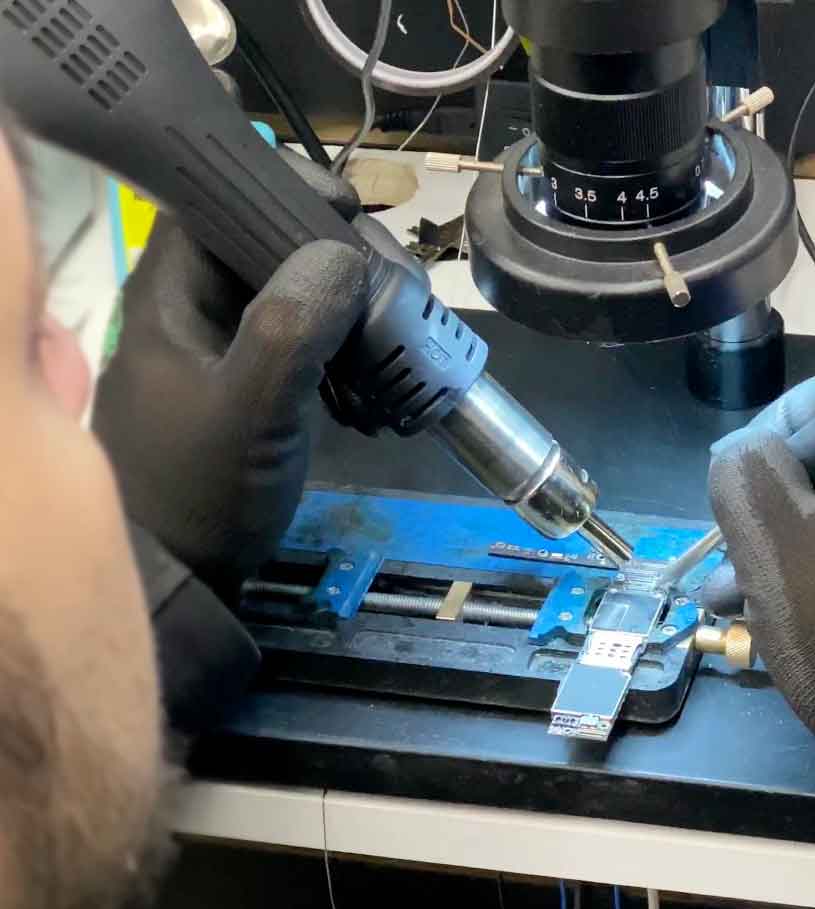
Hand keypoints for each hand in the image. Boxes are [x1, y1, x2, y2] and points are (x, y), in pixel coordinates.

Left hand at [93, 154, 369, 591]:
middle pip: (274, 243)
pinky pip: (311, 340)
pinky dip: (350, 350)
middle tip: (399, 287)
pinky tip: (379, 380)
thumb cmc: (204, 492)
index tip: (349, 209)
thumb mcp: (248, 412)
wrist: (190, 574)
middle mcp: (200, 308)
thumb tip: (344, 257)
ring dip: (357, 307)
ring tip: (404, 336)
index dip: (283, 190)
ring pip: (302, 293)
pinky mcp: (260, 381)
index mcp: (173, 294)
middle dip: (344, 256)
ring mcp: (232, 346)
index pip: (220, 201)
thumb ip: (291, 331)